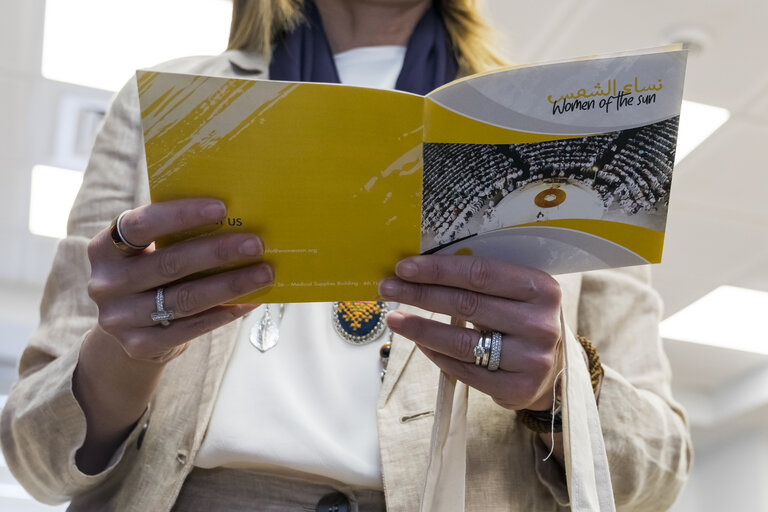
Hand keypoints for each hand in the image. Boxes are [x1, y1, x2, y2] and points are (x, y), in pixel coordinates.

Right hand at [87, 198, 272, 363]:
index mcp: (105, 248)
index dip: (180, 215)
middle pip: (170, 264)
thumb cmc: (151, 272)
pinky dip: (224, 314)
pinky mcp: (139, 345)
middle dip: (218, 252)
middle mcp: (106, 283)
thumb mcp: (149, 250)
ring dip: (230, 285)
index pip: (140, 225)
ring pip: (185, 299)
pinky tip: (250, 302)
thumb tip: (237, 215)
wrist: (128, 326)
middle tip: (256, 244)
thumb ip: (175, 234)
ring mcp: (120, 318)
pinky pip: (190, 328)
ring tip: (264, 273)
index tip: (221, 208)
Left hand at [379, 255, 561, 410]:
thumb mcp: (518, 292)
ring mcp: (531, 360)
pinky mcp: (516, 388)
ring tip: (394, 318)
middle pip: (467, 305)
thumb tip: (422, 268)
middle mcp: (540, 324)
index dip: (438, 270)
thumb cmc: (524, 318)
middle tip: (387, 287)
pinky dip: (436, 354)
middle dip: (420, 294)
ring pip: (461, 342)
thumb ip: (483, 279)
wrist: (555, 368)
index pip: (481, 274)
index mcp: (541, 288)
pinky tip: (419, 342)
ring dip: (420, 328)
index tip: (404, 267)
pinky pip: (464, 369)